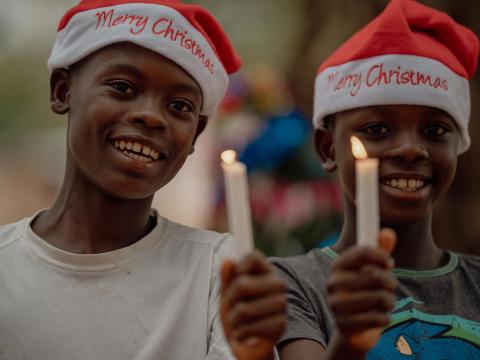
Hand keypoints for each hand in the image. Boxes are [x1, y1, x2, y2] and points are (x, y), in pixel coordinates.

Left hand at [221, 251, 285, 359]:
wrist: (248, 340)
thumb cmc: (237, 310)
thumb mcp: (228, 291)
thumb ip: (226, 276)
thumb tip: (227, 261)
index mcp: (266, 270)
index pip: (253, 257)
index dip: (238, 269)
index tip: (235, 281)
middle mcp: (278, 283)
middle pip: (242, 285)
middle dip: (229, 300)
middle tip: (232, 307)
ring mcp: (281, 303)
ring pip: (244, 310)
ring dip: (233, 320)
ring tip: (237, 323)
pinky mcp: (281, 324)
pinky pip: (251, 328)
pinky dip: (241, 334)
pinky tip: (244, 334)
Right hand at [327, 228, 396, 352]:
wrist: (352, 327)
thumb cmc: (364, 292)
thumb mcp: (372, 270)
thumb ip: (380, 251)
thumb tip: (388, 233)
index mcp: (337, 266)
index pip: (362, 252)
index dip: (381, 256)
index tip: (389, 263)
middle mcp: (333, 283)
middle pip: (375, 276)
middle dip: (390, 283)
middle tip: (389, 287)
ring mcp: (336, 304)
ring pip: (380, 298)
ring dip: (389, 302)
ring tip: (385, 303)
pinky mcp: (343, 324)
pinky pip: (378, 318)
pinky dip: (385, 319)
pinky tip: (379, 318)